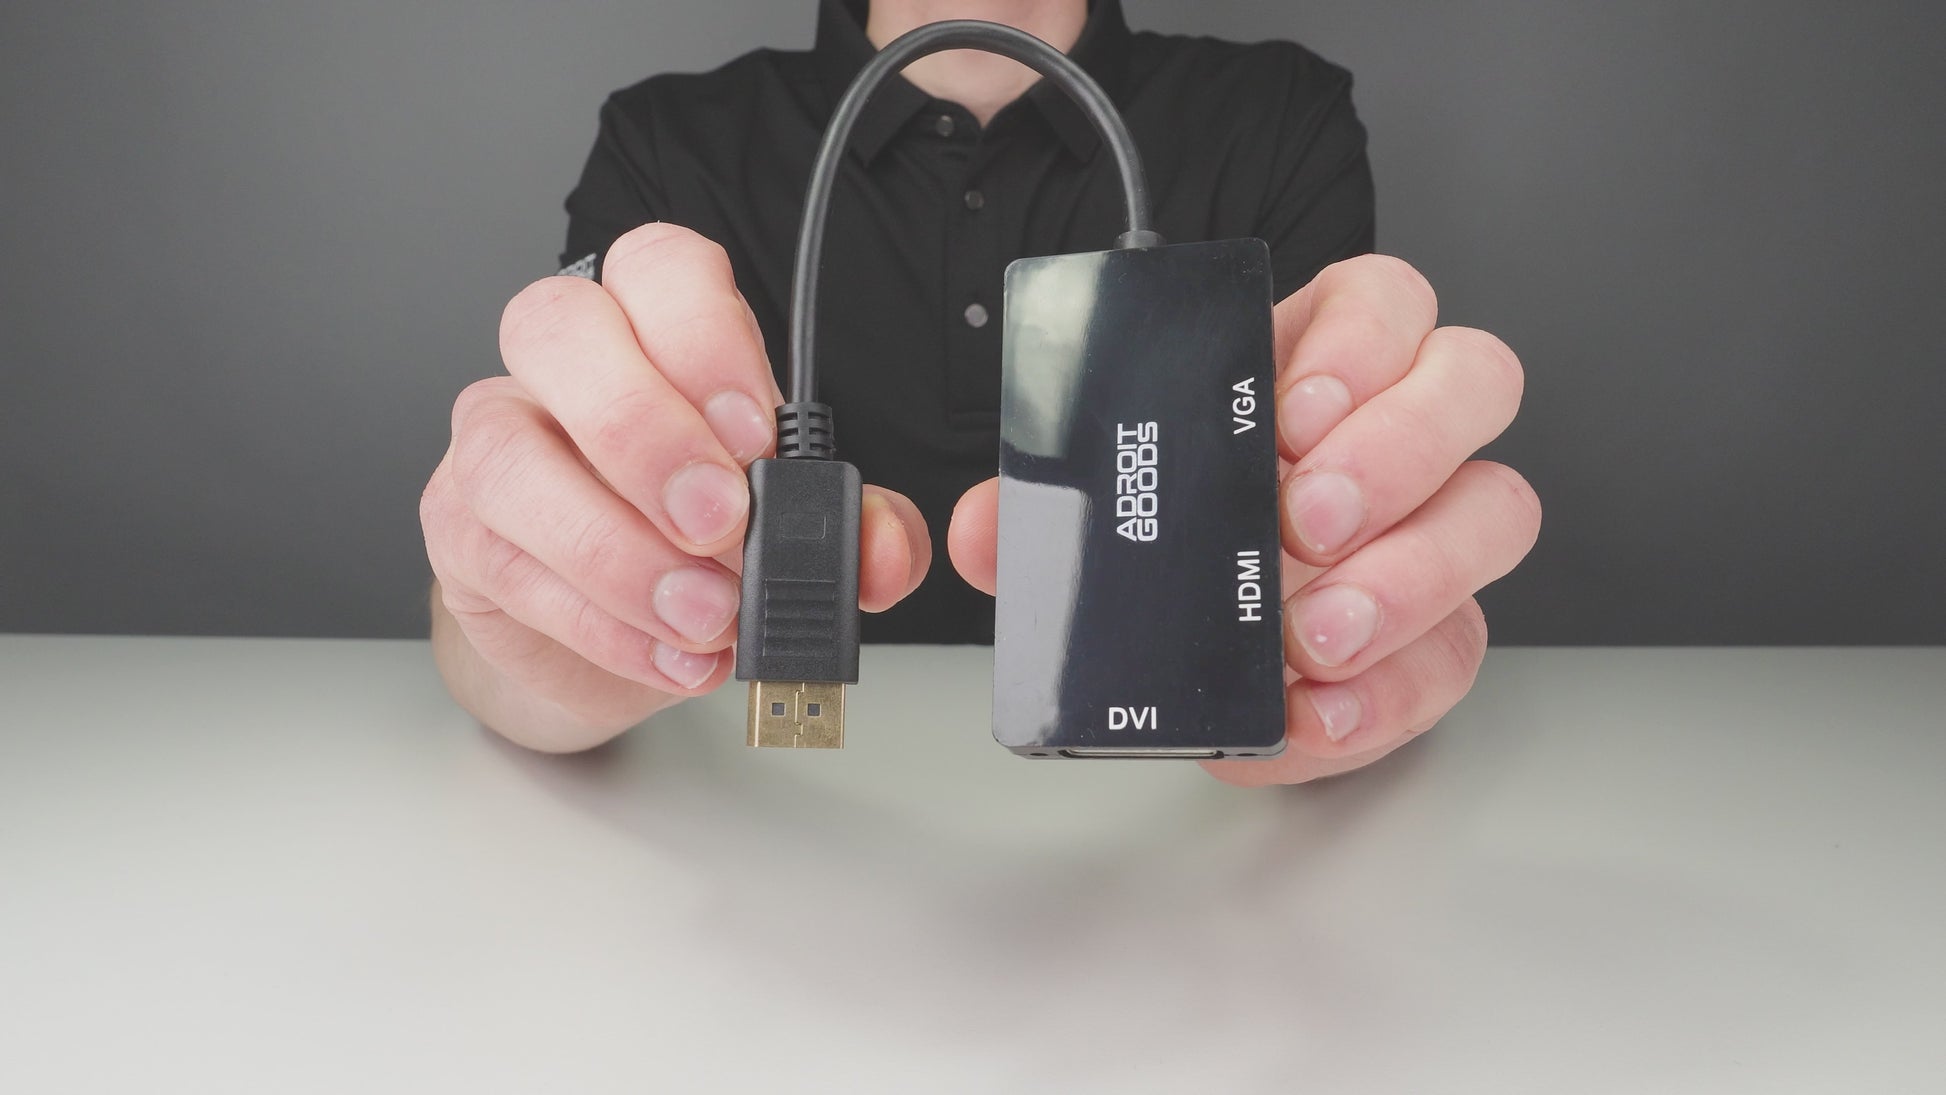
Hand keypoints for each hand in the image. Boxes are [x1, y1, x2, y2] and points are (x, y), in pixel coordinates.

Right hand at [420, 223, 929, 750]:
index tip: (758, 435)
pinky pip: (507, 565)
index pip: (659, 268)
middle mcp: (562, 363)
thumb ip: (851, 524)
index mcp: (651, 323)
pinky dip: (600, 623)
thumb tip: (881, 551)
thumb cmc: (703, 545)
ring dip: (617, 550)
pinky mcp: (459, 534)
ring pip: (512, 460)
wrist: (618, 637)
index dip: (704, 337)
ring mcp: (496, 440)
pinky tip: (668, 654)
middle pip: (558, 330)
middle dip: (645, 430)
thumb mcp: (798, 525)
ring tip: (705, 615)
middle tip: (720, 523)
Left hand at [947, 255, 1539, 783]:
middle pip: (1475, 381)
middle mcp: (1394, 433)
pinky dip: (1385, 691)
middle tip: (1307, 519)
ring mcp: (1431, 529)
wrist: (1187, 661)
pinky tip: (1315, 709)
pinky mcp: (1439, 631)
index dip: (1358, 343)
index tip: (1291, 412)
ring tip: (1313, 632)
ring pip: (1497, 509)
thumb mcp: (1092, 507)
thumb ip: (1039, 506)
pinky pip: (1453, 652)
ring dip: (1411, 573)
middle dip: (1400, 448)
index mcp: (1311, 366)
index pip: (1383, 300)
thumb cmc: (1165, 541)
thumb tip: (985, 529)